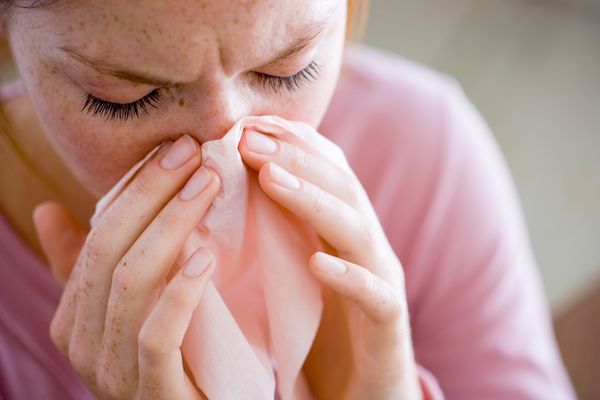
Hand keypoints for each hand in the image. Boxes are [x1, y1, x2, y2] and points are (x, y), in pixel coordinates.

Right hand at [33, 136, 220, 399]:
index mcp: (74, 316)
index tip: (178, 149)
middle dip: (152, 194)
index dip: (136, 189)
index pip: (98, 236)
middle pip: (111, 250)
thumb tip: (47, 210)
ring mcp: (113, 371)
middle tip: (194, 153)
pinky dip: (180, 293)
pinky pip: (156, 336)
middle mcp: (83, 342)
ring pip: (132, 284)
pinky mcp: (153, 393)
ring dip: (171, 226)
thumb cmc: (169, 357)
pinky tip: (207, 257)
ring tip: (208, 187)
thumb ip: (89, 265)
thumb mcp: (127, 307)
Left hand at [239, 127, 422, 398]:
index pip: (324, 172)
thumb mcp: (291, 272)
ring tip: (270, 177)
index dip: (290, 144)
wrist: (361, 392)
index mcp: (342, 231)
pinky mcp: (389, 327)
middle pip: (340, 188)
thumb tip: (223, 194)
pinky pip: (375, 297)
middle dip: (295, 158)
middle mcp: (366, 247)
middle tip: (247, 137)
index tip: (243, 124)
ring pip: (358, 230)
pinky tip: (316, 262)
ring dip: (315, 201)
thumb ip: (273, 233)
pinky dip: (349, 276)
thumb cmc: (318, 330)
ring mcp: (382, 283)